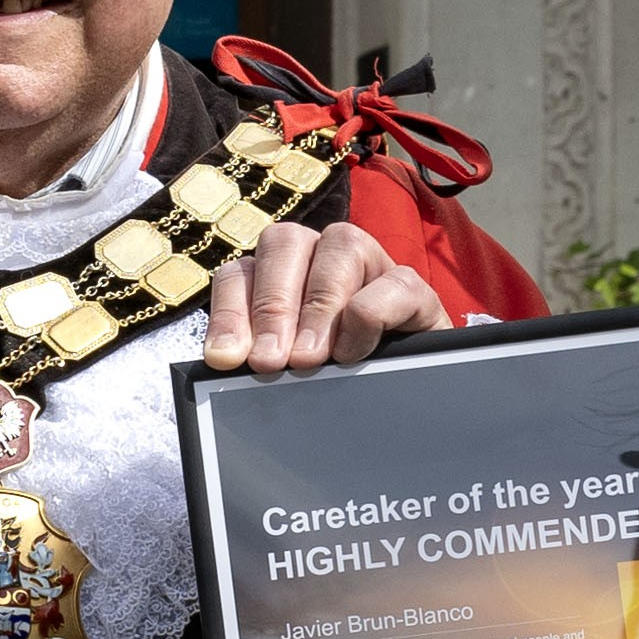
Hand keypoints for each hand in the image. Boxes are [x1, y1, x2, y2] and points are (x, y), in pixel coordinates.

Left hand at [204, 219, 447, 373]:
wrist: (406, 395)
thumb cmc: (337, 380)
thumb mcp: (290, 370)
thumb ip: (260, 357)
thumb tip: (225, 360)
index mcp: (280, 272)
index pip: (240, 272)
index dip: (229, 312)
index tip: (226, 359)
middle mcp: (322, 253)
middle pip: (285, 242)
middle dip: (272, 305)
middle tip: (269, 362)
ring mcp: (371, 262)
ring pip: (342, 244)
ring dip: (319, 306)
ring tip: (308, 359)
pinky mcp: (413, 288)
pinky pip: (394, 281)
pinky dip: (369, 314)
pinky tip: (352, 353)